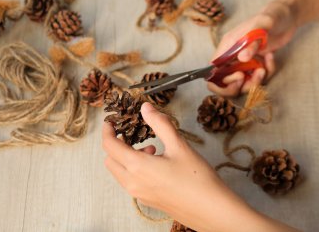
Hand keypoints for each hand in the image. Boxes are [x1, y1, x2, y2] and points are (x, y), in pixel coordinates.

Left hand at [102, 102, 297, 231]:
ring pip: (119, 171)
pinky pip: (130, 181)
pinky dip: (134, 169)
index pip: (110, 146)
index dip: (108, 131)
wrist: (211, 210)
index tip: (111, 121)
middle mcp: (132, 182)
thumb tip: (145, 108)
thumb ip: (160, 123)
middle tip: (131, 134)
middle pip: (110, 160)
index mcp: (137, 166)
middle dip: (116, 144)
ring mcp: (138, 194)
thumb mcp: (179, 145)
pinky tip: (157, 164)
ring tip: (152, 148)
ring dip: (126, 157)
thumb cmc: (197, 178)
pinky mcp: (146, 200)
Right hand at [209, 1, 297, 96]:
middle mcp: (233, 57)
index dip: (222, 80)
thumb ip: (251, 43)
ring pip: (242, 84)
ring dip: (254, 82)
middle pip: (225, 83)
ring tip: (263, 69)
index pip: (214, 71)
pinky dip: (266, 72)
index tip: (240, 76)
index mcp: (227, 47)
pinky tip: (271, 58)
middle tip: (252, 76)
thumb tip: (242, 58)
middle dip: (238, 86)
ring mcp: (244, 62)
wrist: (287, 16)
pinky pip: (258, 78)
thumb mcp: (262, 25)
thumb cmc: (272, 16)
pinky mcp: (256, 65)